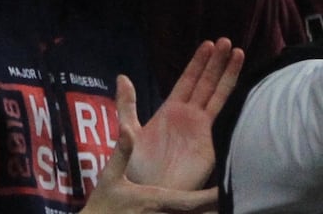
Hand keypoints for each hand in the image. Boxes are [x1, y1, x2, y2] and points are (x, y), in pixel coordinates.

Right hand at [78, 124, 216, 213]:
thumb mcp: (109, 176)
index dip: (212, 197)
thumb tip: (129, 129)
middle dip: (216, 209)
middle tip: (232, 200)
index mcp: (157, 201)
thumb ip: (122, 153)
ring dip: (206, 213)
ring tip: (219, 207)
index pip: (192, 201)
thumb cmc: (103, 203)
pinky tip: (198, 213)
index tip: (226, 189)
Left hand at [124, 38, 243, 189]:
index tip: (206, 43)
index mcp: (171, 109)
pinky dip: (229, 99)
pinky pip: (220, 115)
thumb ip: (127, 104)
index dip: (198, 63)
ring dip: (226, 73)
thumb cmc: (138, 164)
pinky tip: (239, 84)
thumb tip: (123, 76)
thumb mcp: (129, 129)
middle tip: (225, 40)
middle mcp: (189, 115)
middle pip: (205, 82)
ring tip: (236, 51)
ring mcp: (201, 127)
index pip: (188, 80)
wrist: (148, 189)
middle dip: (215, 62)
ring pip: (217, 93)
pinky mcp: (209, 141)